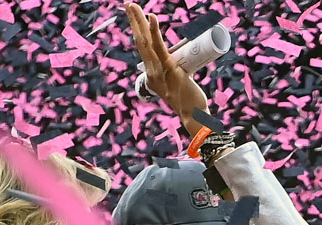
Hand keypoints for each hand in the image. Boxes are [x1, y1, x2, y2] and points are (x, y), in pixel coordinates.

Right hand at [125, 2, 208, 122]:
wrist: (194, 117)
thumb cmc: (190, 104)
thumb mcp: (177, 86)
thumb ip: (176, 76)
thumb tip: (181, 65)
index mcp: (152, 74)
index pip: (144, 48)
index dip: (139, 31)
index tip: (136, 17)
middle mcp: (151, 71)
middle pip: (140, 41)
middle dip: (134, 21)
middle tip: (128, 4)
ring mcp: (159, 70)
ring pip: (145, 42)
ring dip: (139, 21)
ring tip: (132, 5)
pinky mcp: (170, 68)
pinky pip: (160, 47)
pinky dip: (155, 31)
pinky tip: (152, 17)